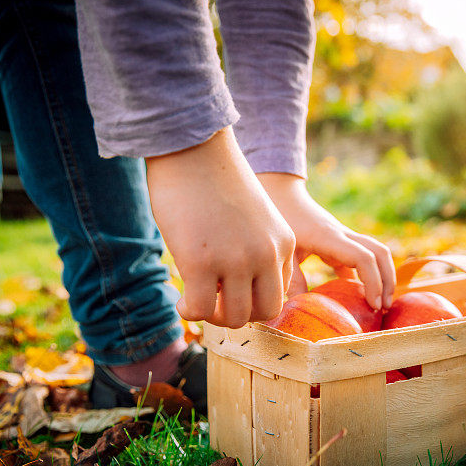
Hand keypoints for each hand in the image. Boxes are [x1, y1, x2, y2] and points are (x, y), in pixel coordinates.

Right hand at [146, 128, 295, 327]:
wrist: (193, 147)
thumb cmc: (217, 180)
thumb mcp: (256, 216)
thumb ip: (258, 248)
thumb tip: (241, 288)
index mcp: (283, 242)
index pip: (279, 293)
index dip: (252, 299)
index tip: (230, 290)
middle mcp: (266, 254)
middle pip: (264, 312)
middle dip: (239, 315)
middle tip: (215, 301)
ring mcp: (236, 260)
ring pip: (235, 318)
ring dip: (213, 316)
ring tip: (196, 299)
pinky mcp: (201, 262)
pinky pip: (200, 311)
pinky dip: (189, 312)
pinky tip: (181, 298)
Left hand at [257, 173, 395, 308]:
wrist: (283, 194)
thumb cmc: (281, 219)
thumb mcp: (283, 250)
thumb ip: (292, 278)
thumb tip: (298, 308)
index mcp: (330, 238)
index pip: (363, 257)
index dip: (373, 282)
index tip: (373, 305)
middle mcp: (344, 235)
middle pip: (380, 253)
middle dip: (387, 280)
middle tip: (384, 307)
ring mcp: (345, 237)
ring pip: (377, 253)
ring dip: (383, 277)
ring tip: (378, 305)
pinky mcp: (341, 243)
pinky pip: (362, 259)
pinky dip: (366, 277)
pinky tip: (361, 298)